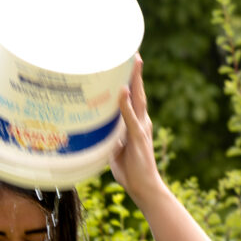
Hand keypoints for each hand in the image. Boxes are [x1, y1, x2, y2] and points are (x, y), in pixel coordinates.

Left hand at [109, 55, 168, 201]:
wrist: (144, 188)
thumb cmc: (129, 171)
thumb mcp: (113, 150)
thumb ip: (107, 138)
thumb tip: (96, 132)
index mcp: (135, 124)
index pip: (132, 97)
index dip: (129, 80)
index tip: (125, 63)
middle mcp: (141, 122)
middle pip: (138, 91)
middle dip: (135, 72)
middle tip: (132, 52)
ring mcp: (141, 128)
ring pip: (138, 99)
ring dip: (134, 80)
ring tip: (132, 62)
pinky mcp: (138, 137)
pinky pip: (130, 118)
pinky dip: (125, 104)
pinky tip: (122, 91)